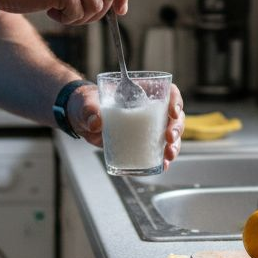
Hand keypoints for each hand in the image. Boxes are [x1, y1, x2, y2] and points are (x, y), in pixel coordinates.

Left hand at [67, 84, 185, 169]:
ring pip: (170, 135)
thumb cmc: (87, 103)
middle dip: (176, 128)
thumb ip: (90, 110)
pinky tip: (163, 165)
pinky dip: (162, 159)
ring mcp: (147, 127)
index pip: (168, 92)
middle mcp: (150, 109)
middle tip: (169, 138)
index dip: (175, 101)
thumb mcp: (86, 103)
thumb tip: (96, 122)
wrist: (81, 119)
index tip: (173, 113)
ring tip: (168, 156)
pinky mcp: (141, 142)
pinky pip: (157, 150)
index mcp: (143, 92)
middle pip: (174, 116)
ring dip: (174, 146)